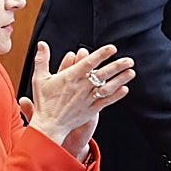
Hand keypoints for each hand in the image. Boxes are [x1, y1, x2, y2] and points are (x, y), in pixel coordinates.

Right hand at [19, 42, 134, 161]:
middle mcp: (80, 88)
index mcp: (69, 77)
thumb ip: (42, 60)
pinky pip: (105, 102)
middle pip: (102, 74)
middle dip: (117, 66)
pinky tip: (125, 89)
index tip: (112, 48)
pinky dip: (115, 96)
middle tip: (129, 60)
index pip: (88, 63)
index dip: (101, 55)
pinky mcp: (90, 110)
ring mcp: (86, 99)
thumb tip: (41, 44)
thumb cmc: (44, 102)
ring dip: (120, 80)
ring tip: (131, 72)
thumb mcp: (39, 79)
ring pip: (106, 88)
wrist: (48, 126)